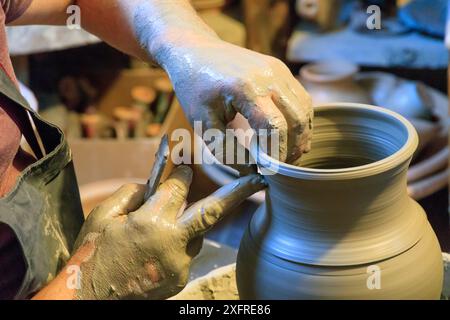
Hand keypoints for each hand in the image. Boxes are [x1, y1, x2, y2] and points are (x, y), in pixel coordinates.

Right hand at [72, 165, 265, 299]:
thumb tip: (151, 185)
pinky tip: (155, 251)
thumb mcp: (103, 216)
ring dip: (185, 225)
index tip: (185, 167)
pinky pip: (186, 253)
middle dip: (239, 192)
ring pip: (195, 233)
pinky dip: (176, 246)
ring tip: (158, 232)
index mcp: (151, 222)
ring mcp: (180, 264)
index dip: (181, 173)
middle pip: (213, 211)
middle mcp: (172, 242)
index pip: (178, 186)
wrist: (89, 298)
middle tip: (261, 181)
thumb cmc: (93, 254)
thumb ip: (130, 193)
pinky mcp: (181, 278)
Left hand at [161, 39, 312, 165]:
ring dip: (302, 136)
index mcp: (245, 88)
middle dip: (293, 149)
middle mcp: (268, 76)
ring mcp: (278, 70)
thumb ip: (226, 149)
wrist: (195, 50)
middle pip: (297, 120)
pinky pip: (301, 98)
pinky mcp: (281, 70)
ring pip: (305, 109)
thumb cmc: (194, 88)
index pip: (274, 128)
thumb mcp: (202, 122)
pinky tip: (292, 137)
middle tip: (283, 169)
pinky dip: (301, 121)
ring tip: (290, 157)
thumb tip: (253, 173)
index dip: (276, 154)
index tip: (269, 172)